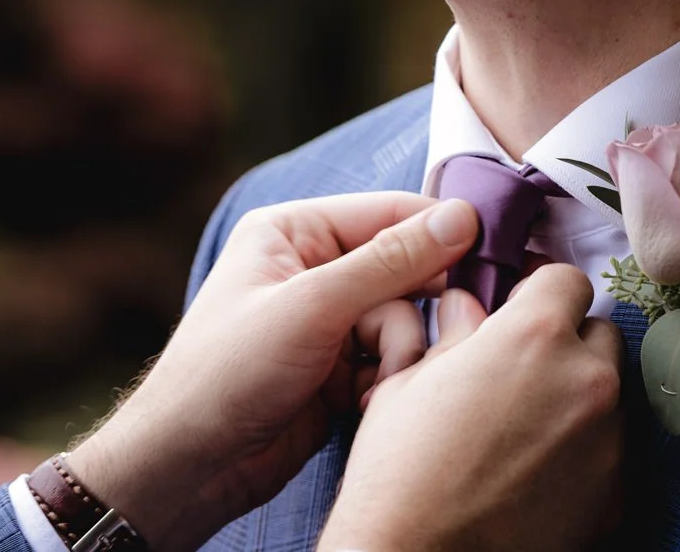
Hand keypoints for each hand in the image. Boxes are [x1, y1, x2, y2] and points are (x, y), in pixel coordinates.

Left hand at [69, 193, 479, 551]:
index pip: (388, 213)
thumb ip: (391, 261)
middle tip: (426, 334)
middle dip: (413, 309)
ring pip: (404, 321)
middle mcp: (313, 269)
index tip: (489, 253)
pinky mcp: (338, 370)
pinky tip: (369, 403)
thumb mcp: (312, 306)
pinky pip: (392, 361)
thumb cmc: (227, 373)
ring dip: (399, 354)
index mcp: (294, 231)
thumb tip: (461, 217)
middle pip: (405, 270)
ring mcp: (327, 322)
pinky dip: (389, 382)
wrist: (189, 466)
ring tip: (378, 383)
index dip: (440, 232)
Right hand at [320, 266, 623, 551]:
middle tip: (520, 374)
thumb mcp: (410, 381)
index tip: (523, 306)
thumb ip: (454, 332)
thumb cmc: (400, 473)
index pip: (566, 279)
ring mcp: (608, 439)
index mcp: (534, 335)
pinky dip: (583, 455)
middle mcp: (586, 379)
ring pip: (608, 395)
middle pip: (598, 334)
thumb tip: (468, 306)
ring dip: (577, 399)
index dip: (539, 291)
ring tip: (524, 432)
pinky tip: (535, 475)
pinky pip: (608, 452)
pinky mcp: (615, 494)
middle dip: (565, 345)